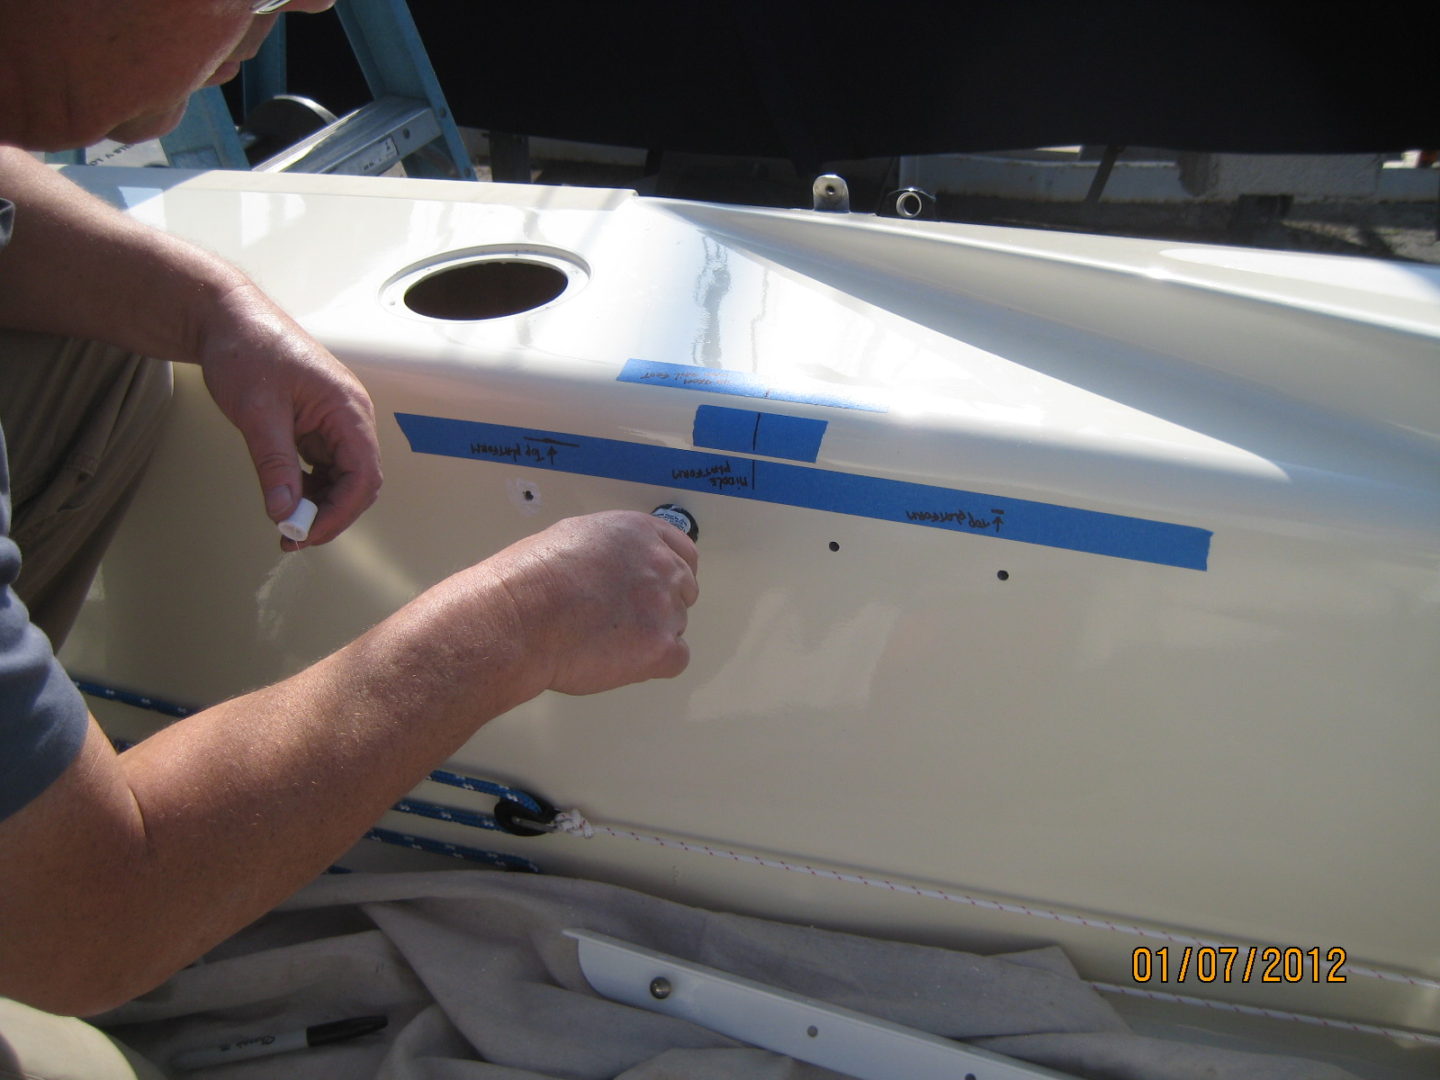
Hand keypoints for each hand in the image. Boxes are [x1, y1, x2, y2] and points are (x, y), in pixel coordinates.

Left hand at [196, 283, 381, 546]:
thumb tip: (284, 511)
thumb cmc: (246, 347)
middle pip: (358, 482)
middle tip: (293, 534)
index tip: (307, 532)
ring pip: (341, 478)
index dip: (340, 511)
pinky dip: (308, 488)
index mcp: (347, 408)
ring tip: (285, 522)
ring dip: (318, 504)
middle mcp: (349, 417)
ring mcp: (334, 422)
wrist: (226, 317)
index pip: (363, 475)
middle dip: (330, 514)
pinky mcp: (316, 425)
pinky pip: (323, 466)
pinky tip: (285, 498)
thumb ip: (274, 464)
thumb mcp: (257, 412)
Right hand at [482, 511, 698, 696]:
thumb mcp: (573, 536)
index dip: (669, 574)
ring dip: (651, 635)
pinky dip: (654, 665)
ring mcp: (664, 606)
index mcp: (640, 533)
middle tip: (622, 620)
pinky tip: (621, 660)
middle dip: (659, 606)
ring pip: (677, 626)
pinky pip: (676, 660)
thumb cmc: (531, 579)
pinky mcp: (661, 647)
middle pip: (684, 591)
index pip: (683, 553)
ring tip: (606, 640)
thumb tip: (611, 567)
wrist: (522, 616)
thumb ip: (609, 550)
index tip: (655, 588)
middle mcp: (660, 564)